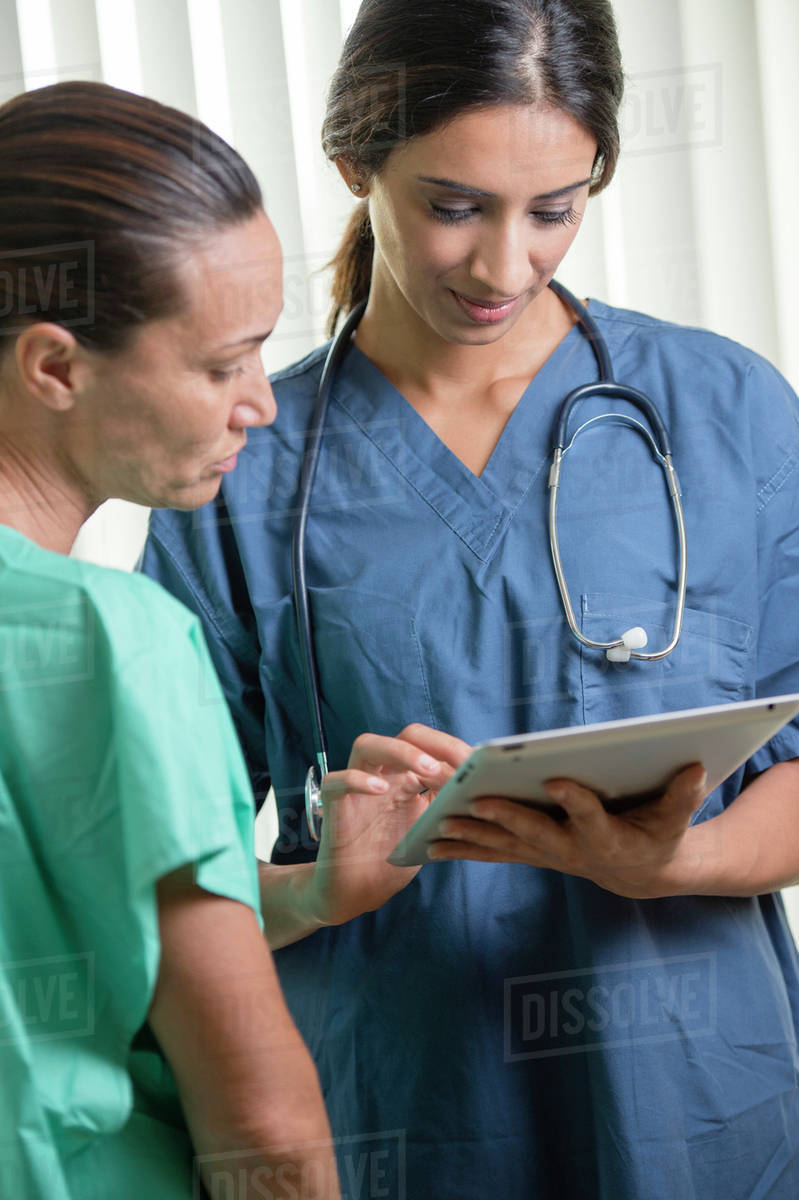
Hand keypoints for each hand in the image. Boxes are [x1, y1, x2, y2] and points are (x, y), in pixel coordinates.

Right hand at [306, 724, 470, 926]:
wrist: (357, 892)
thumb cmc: (392, 860)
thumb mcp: (428, 832)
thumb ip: (447, 808)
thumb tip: (481, 789)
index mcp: (407, 778)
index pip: (430, 746)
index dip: (454, 750)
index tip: (479, 763)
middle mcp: (382, 775)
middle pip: (403, 736)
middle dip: (433, 743)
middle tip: (459, 762)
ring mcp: (355, 787)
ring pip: (367, 745)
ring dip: (400, 751)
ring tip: (426, 769)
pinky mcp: (333, 806)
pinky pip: (336, 781)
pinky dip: (356, 780)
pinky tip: (379, 790)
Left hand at [426, 763, 708, 898]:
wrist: (643, 875)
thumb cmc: (661, 836)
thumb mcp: (677, 817)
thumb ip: (684, 794)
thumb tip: (697, 766)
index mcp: (608, 837)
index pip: (591, 816)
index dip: (576, 800)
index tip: (557, 779)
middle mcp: (573, 850)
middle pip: (535, 833)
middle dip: (504, 817)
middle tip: (474, 802)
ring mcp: (549, 855)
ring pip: (506, 846)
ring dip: (471, 838)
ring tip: (437, 828)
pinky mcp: (533, 855)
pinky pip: (494, 853)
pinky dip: (465, 849)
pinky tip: (432, 844)